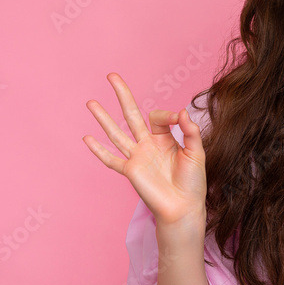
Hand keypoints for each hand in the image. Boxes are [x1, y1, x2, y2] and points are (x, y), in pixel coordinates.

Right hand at [83, 73, 207, 225]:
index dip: (169, 114)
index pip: (158, 117)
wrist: (184, 207)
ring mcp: (137, 157)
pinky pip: (111, 159)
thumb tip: (183, 111)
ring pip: (117, 133)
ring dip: (104, 118)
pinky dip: (99, 150)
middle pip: (132, 115)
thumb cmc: (193, 182)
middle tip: (112, 76)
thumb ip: (190, 132)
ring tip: (91, 102)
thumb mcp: (197, 153)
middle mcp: (148, 145)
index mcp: (165, 139)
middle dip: (123, 95)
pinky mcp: (130, 171)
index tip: (180, 119)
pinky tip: (86, 138)